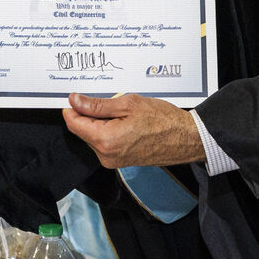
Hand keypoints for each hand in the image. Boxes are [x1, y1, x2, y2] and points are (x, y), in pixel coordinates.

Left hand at [62, 92, 205, 169]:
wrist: (185, 139)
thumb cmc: (163, 121)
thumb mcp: (128, 104)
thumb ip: (97, 105)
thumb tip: (75, 101)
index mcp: (105, 140)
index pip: (74, 123)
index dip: (73, 107)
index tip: (77, 96)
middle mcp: (106, 155)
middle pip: (82, 130)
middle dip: (89, 114)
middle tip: (108, 100)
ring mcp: (112, 161)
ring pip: (93, 136)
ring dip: (100, 122)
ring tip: (122, 112)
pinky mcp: (119, 162)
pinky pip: (104, 143)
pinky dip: (108, 130)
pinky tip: (125, 122)